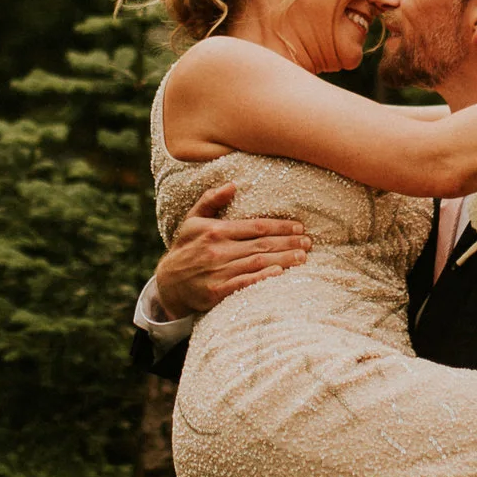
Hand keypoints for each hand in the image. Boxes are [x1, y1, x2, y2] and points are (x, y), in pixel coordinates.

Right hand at [153, 180, 311, 321]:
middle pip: (261, 245)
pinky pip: (245, 283)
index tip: (299, 227)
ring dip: (283, 260)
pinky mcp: (217, 292)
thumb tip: (233, 185)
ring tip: (303, 258)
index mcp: (215, 230)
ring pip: (257, 263)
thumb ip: (211, 200)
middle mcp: (217, 250)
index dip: (280, 227)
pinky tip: (279, 274)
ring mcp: (218, 271)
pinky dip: (263, 278)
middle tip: (309, 243)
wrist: (168, 283)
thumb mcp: (193, 220)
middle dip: (288, 243)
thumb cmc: (186, 248)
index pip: (255, 226)